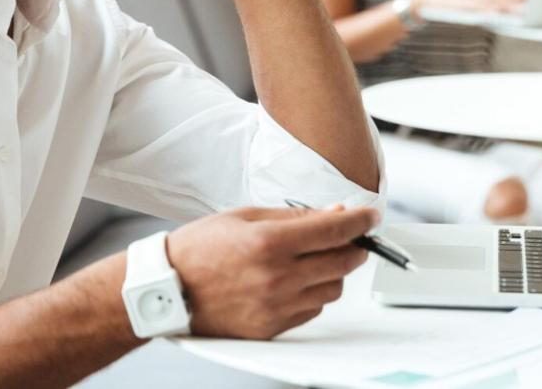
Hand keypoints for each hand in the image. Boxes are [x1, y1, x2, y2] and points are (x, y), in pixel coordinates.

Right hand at [164, 206, 376, 339]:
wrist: (170, 288)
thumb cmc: (201, 248)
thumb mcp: (246, 216)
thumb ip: (294, 216)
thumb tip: (334, 213)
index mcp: (269, 242)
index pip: (335, 231)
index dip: (360, 221)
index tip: (371, 216)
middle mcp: (277, 277)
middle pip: (342, 262)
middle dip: (355, 246)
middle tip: (353, 237)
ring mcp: (276, 306)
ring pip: (332, 289)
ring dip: (334, 271)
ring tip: (316, 258)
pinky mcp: (272, 327)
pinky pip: (313, 310)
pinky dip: (314, 293)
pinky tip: (298, 280)